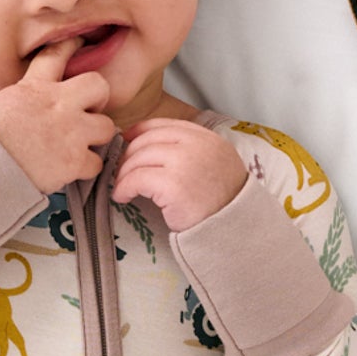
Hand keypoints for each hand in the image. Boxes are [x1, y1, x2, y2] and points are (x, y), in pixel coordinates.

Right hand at [0, 37, 115, 191]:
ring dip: (96, 138)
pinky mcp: (75, 160)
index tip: (80, 43)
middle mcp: (58, 104)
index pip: (56, 54)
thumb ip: (29, 94)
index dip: (71, 46)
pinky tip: (72, 169)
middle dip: (98, 99)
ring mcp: (70, 132)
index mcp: (35, 87)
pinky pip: (97, 162)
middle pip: (99, 85)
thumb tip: (37, 95)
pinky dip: (86, 168)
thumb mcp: (5, 103)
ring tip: (80, 145)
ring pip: (107, 126)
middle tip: (87, 113)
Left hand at [111, 118, 248, 231]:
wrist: (234, 230)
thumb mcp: (215, 166)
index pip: (165, 125)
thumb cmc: (222, 205)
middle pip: (148, 140)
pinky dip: (124, 188)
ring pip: (138, 158)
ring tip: (122, 188)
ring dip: (124, 174)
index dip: (141, 130)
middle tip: (122, 173)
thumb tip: (153, 148)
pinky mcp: (172, 184)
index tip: (128, 138)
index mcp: (207, 139)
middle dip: (129, 156)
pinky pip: (136, 179)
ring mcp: (184, 163)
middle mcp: (196, 145)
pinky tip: (123, 197)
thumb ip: (192, 152)